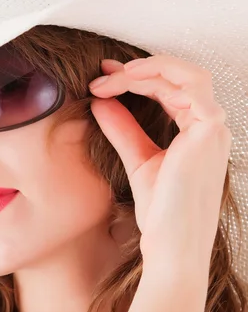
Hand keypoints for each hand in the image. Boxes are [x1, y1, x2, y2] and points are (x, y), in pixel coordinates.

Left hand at [88, 55, 231, 268]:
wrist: (171, 242)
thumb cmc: (161, 209)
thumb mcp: (136, 158)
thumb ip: (122, 129)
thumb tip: (99, 102)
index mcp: (195, 130)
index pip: (168, 89)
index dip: (136, 78)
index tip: (102, 78)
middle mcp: (208, 126)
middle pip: (178, 77)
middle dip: (137, 71)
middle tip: (101, 75)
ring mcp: (212, 128)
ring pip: (188, 75)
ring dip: (147, 69)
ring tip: (112, 76)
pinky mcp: (209, 132)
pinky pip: (193, 88)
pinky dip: (162, 78)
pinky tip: (128, 82)